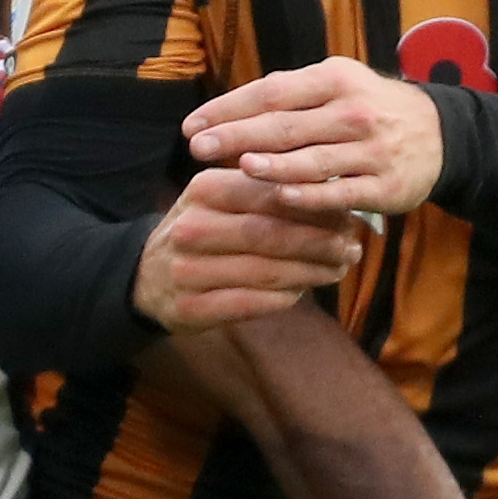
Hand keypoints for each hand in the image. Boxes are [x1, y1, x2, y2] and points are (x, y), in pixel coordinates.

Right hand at [132, 164, 370, 331]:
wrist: (145, 277)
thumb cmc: (203, 231)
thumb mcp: (223, 199)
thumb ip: (268, 192)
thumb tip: (333, 190)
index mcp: (203, 190)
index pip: (270, 194)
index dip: (315, 207)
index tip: (347, 216)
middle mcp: (192, 228)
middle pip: (271, 233)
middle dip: (320, 242)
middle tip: (352, 247)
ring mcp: (187, 271)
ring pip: (265, 271)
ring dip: (310, 273)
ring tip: (338, 269)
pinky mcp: (190, 308)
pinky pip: (250, 303)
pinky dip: (284, 298)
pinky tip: (303, 291)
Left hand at [184, 55, 446, 214]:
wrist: (440, 134)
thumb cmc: (370, 107)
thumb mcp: (338, 84)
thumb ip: (291, 95)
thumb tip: (230, 110)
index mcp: (334, 79)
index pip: (272, 92)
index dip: (229, 108)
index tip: (193, 126)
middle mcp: (353, 111)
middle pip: (286, 125)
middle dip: (237, 137)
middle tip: (197, 149)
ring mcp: (370, 150)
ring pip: (313, 160)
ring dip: (272, 166)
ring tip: (238, 168)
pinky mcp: (384, 186)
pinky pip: (340, 192)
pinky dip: (310, 195)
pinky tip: (281, 197)